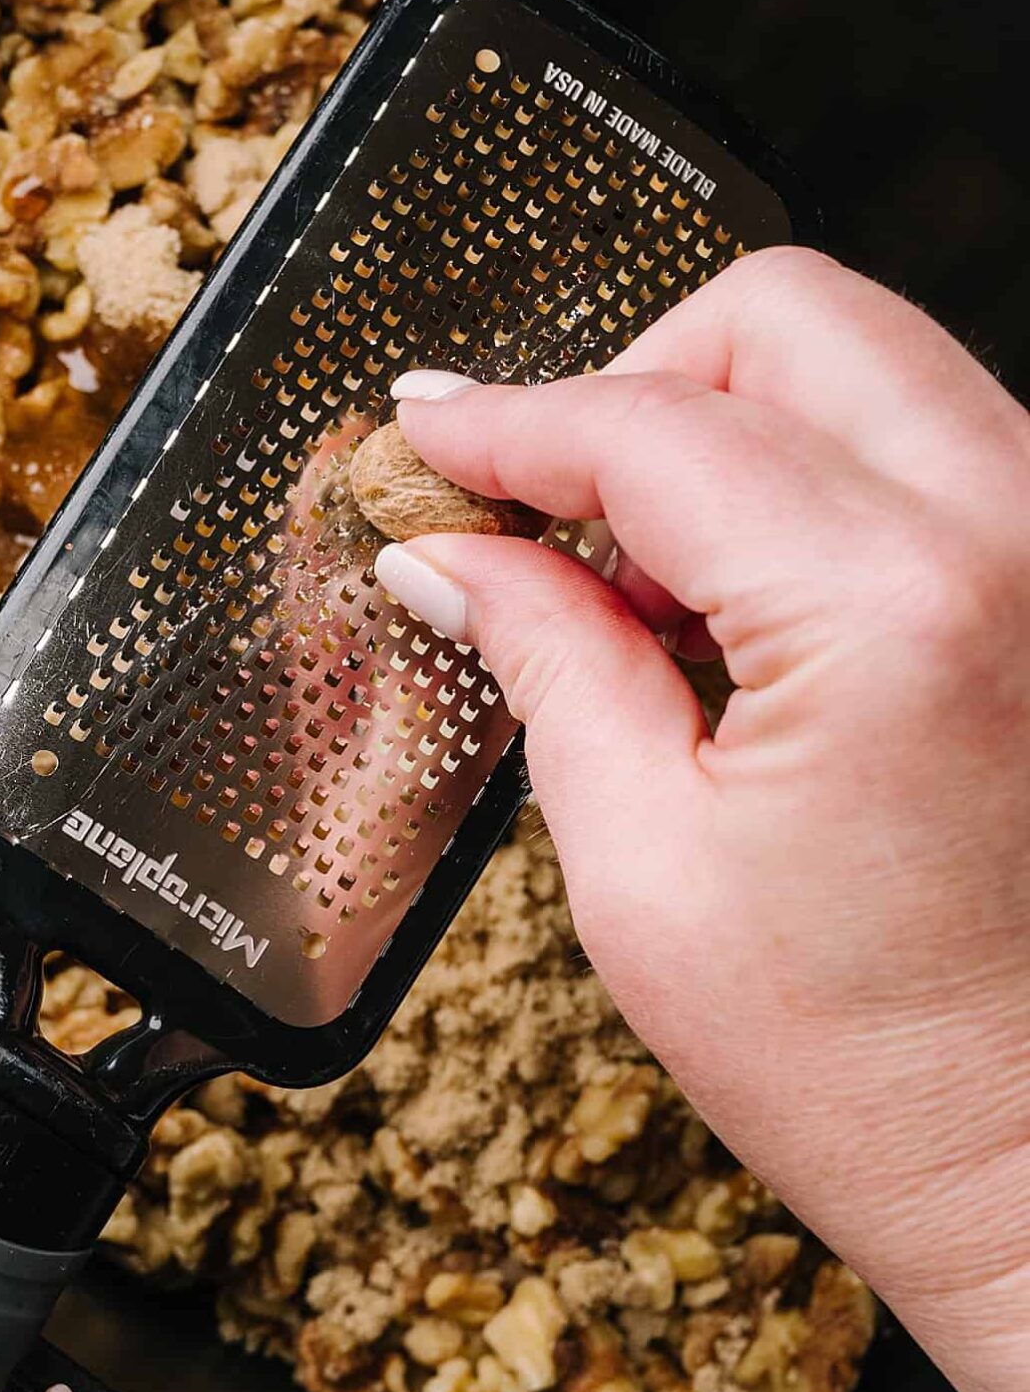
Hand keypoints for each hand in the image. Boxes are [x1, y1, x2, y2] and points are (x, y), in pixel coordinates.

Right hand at [370, 250, 1029, 1391]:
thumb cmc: (875, 1072)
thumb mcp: (645, 871)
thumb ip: (547, 662)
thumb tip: (454, 551)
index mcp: (895, 606)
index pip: (653, 427)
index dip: (507, 426)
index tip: (421, 441)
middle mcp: (1017, 537)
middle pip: (785, 319)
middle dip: (634, 386)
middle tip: (534, 509)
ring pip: (869, 365)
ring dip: (727, 432)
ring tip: (639, 588)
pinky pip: (932, 449)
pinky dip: (815, 481)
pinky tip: (743, 612)